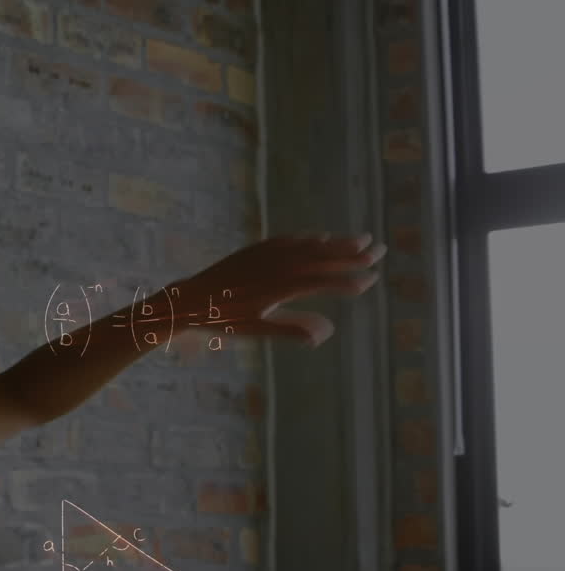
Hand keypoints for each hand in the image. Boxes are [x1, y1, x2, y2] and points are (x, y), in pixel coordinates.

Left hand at [172, 232, 385, 347]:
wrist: (190, 299)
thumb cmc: (224, 320)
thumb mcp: (258, 330)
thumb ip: (292, 329)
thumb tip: (326, 334)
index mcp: (282, 287)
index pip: (325, 281)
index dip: (350, 280)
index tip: (372, 279)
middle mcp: (278, 266)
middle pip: (323, 257)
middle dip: (353, 253)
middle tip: (380, 250)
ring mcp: (267, 254)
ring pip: (309, 245)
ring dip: (336, 241)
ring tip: (361, 239)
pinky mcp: (256, 249)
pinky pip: (289, 240)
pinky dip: (308, 239)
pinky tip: (320, 237)